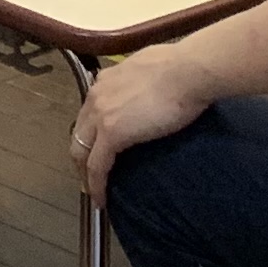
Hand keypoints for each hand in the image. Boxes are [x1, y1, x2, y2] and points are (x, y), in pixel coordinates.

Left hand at [71, 48, 219, 199]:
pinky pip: (97, 166)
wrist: (188, 71)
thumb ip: (142, 81)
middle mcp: (96, 96)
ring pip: (81, 151)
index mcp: (106, 80)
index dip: (90, 134)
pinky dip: (96, 184)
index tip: (95, 149)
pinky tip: (101, 198)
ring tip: (92, 191)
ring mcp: (101, 114)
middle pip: (78, 132)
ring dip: (84, 174)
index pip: (89, 112)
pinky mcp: (111, 133)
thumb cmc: (183, 68)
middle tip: (87, 176)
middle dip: (80, 156)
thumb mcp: (151, 69)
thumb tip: (151, 88)